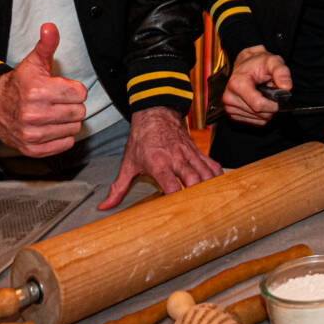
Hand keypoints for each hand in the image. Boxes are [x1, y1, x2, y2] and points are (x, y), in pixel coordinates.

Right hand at [0, 23, 87, 156]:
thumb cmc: (18, 83)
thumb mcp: (33, 62)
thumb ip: (47, 44)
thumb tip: (50, 27)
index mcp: (38, 91)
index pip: (80, 93)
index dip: (73, 89)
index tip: (62, 88)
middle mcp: (34, 114)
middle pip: (79, 112)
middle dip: (71, 105)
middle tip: (57, 101)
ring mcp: (32, 134)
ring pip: (74, 128)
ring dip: (67, 121)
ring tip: (53, 113)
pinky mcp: (31, 149)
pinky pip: (64, 145)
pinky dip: (61, 137)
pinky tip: (51, 127)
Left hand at [98, 107, 222, 209]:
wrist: (155, 113)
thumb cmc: (142, 138)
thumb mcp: (128, 163)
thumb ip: (118, 187)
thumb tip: (105, 206)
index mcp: (158, 163)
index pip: (170, 184)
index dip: (174, 198)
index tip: (173, 210)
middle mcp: (176, 158)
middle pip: (194, 179)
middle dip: (197, 194)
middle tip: (196, 209)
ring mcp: (189, 154)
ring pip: (206, 172)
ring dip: (209, 187)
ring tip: (210, 201)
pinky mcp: (197, 150)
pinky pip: (211, 164)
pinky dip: (216, 175)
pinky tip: (217, 186)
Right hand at [221, 45, 291, 125]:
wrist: (246, 64)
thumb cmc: (258, 63)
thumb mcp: (273, 61)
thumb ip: (281, 72)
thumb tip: (286, 86)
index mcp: (237, 84)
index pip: (258, 105)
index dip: (273, 104)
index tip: (278, 98)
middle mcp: (230, 97)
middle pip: (260, 114)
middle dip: (271, 106)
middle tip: (270, 92)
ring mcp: (230, 107)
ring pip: (259, 120)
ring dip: (266, 110)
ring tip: (263, 95)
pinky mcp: (233, 114)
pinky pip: (255, 122)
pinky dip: (261, 115)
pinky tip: (258, 101)